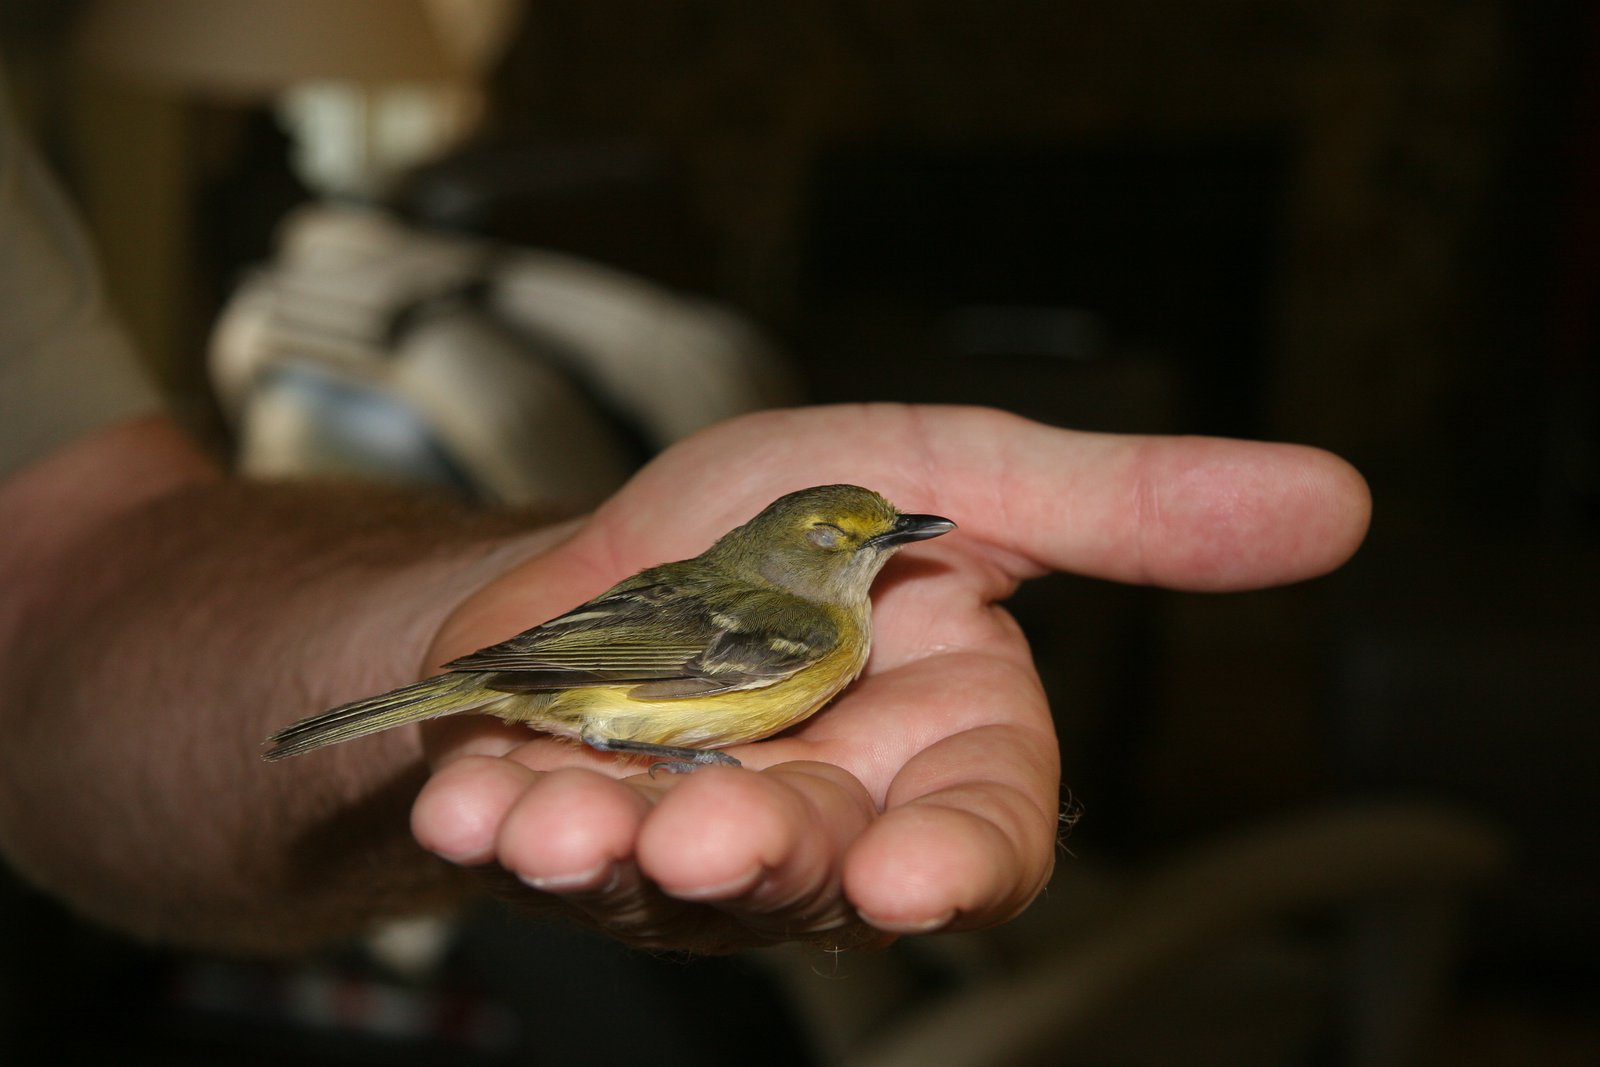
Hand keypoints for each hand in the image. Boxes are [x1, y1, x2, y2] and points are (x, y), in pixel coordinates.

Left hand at [409, 405, 1369, 951]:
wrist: (610, 551)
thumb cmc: (780, 517)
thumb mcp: (952, 471)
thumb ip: (1118, 506)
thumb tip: (1339, 498)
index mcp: (937, 735)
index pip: (982, 829)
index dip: (959, 863)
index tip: (914, 879)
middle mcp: (829, 809)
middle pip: (822, 867)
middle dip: (765, 855)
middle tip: (706, 836)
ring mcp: (697, 834)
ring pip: (675, 878)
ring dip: (613, 851)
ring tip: (548, 817)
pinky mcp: (581, 828)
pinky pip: (547, 846)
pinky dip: (508, 821)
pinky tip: (474, 794)